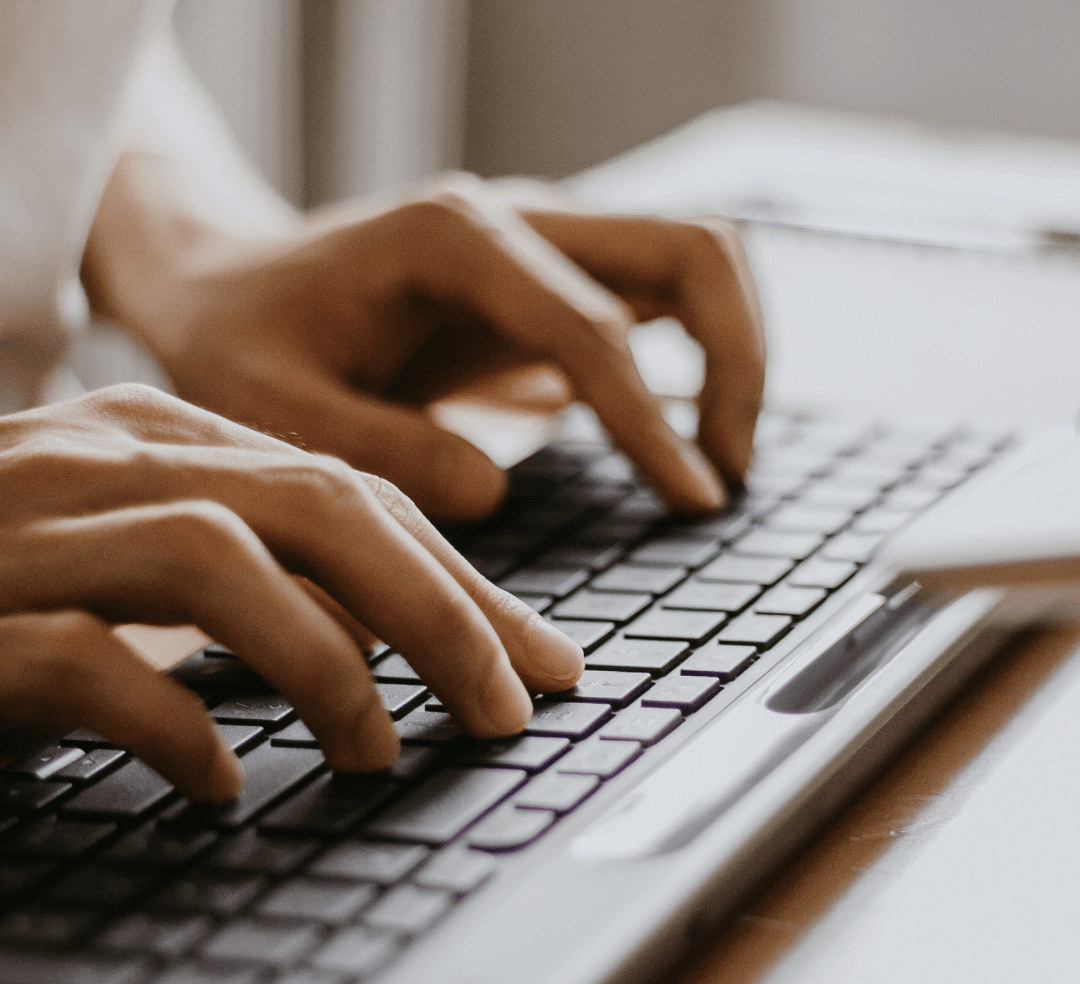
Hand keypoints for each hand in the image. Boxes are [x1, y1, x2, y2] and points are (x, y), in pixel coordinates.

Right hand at [0, 385, 583, 800]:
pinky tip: (220, 785)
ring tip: (380, 752)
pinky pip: (81, 659)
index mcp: (163, 438)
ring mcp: (24, 530)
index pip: (354, 495)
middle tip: (509, 709)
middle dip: (442, 611)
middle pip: (320, 508)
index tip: (540, 662)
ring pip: (220, 559)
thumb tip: (381, 650)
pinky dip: (172, 722)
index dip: (463, 581)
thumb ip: (252, 576)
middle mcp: (104, 462)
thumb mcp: (142, 558)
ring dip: (328, 665)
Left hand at [83, 165, 764, 521]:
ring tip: (718, 462)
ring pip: (697, 260)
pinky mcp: (551, 280)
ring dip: (735, 354)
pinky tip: (679, 440)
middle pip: (693, 249)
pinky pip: (661, 299)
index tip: (692, 500)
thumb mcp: (276, 407)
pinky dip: (698, 358)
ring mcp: (544, 243)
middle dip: (738, 361)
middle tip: (725, 474)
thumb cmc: (245, 344)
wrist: (228, 288)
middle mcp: (518, 221)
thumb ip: (381, 448)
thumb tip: (496, 490)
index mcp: (454, 239)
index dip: (651, 422)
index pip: (594, 325)